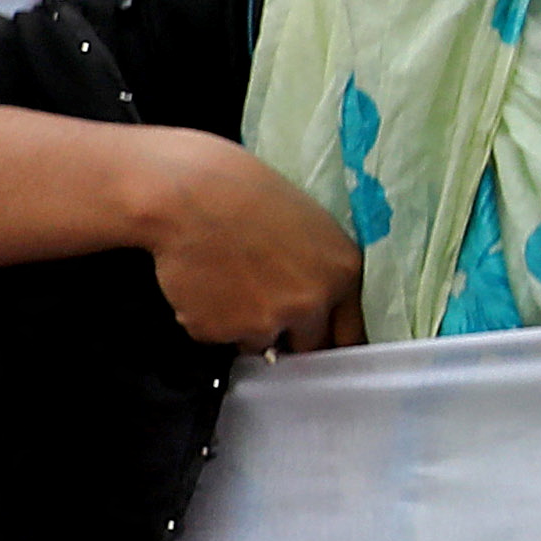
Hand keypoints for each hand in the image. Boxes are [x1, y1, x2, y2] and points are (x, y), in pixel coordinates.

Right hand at [119, 130, 364, 353]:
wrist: (189, 194)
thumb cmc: (248, 195)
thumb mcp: (313, 227)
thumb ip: (323, 272)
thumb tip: (320, 302)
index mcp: (342, 275)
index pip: (351, 335)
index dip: (333, 340)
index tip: (323, 345)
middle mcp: (309, 304)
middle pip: (307, 346)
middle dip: (290, 333)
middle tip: (265, 303)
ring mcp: (264, 322)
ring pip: (259, 342)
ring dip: (246, 325)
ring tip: (229, 281)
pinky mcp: (217, 331)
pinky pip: (216, 336)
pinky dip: (208, 318)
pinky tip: (203, 284)